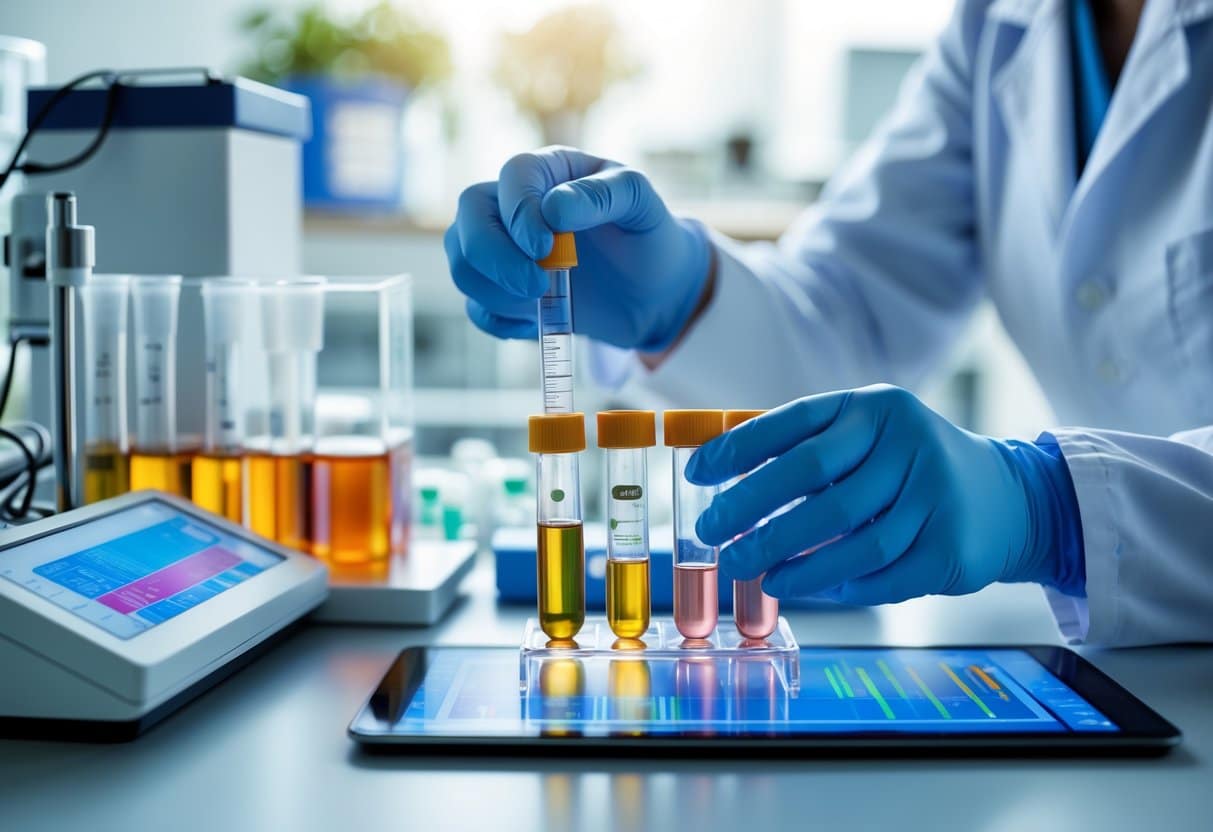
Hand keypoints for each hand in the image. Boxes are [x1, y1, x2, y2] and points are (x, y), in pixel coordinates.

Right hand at [444, 146, 712, 350]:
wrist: (655, 291)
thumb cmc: (648, 237)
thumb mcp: (641, 205)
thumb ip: (605, 195)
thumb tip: (554, 208)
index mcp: (549, 171)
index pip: (513, 176)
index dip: (520, 212)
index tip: (546, 248)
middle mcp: (514, 204)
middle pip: (469, 217)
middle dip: (493, 256)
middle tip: (537, 286)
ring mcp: (502, 249)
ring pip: (463, 264)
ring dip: (497, 290)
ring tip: (545, 298)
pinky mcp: (503, 292)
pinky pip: (477, 308)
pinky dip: (501, 320)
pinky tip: (538, 318)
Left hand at [686, 385, 1069, 604]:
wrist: (1006, 498)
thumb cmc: (907, 468)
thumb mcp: (865, 438)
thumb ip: (804, 450)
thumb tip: (717, 477)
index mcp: (873, 407)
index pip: (793, 423)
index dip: (737, 449)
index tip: (695, 476)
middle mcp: (907, 440)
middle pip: (813, 479)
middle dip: (753, 511)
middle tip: (715, 537)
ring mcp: (935, 493)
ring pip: (849, 537)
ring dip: (792, 561)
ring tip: (754, 573)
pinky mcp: (952, 546)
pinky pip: (882, 575)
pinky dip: (837, 586)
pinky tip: (804, 589)